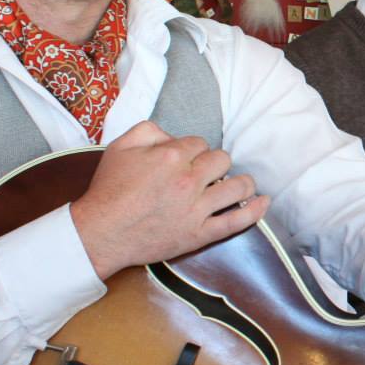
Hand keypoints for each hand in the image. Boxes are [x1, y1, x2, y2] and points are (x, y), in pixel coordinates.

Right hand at [69, 121, 269, 279]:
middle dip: (215, 163)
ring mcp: (197, 209)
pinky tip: (264, 201)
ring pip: (238, 186)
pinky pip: (237, 221)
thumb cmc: (108, 190)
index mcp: (171, 157)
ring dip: (241, 182)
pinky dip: (255, 210)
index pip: (200, 143)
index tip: (184, 160)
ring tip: (237, 184)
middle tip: (205, 173)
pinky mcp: (200, 234)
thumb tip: (172, 135)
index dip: (193, 150)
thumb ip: (149, 130)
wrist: (100, 233)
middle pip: (222, 159)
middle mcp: (189, 181)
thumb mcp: (120, 146)